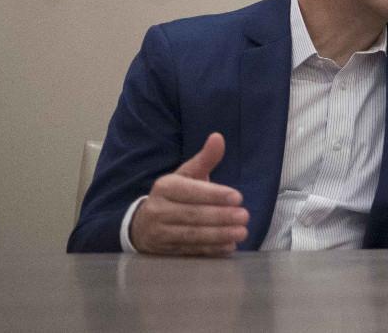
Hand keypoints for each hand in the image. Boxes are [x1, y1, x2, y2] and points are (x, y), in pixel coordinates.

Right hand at [130, 133, 248, 255]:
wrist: (143, 224)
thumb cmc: (173, 195)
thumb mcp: (186, 175)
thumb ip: (205, 159)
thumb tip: (218, 137)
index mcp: (165, 187)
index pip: (191, 191)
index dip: (215, 195)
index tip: (238, 197)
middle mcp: (159, 209)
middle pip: (193, 214)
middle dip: (221, 216)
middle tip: (245, 216)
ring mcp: (160, 232)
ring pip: (192, 234)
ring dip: (219, 235)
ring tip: (242, 232)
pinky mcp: (165, 251)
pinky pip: (191, 250)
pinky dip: (211, 250)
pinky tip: (229, 247)